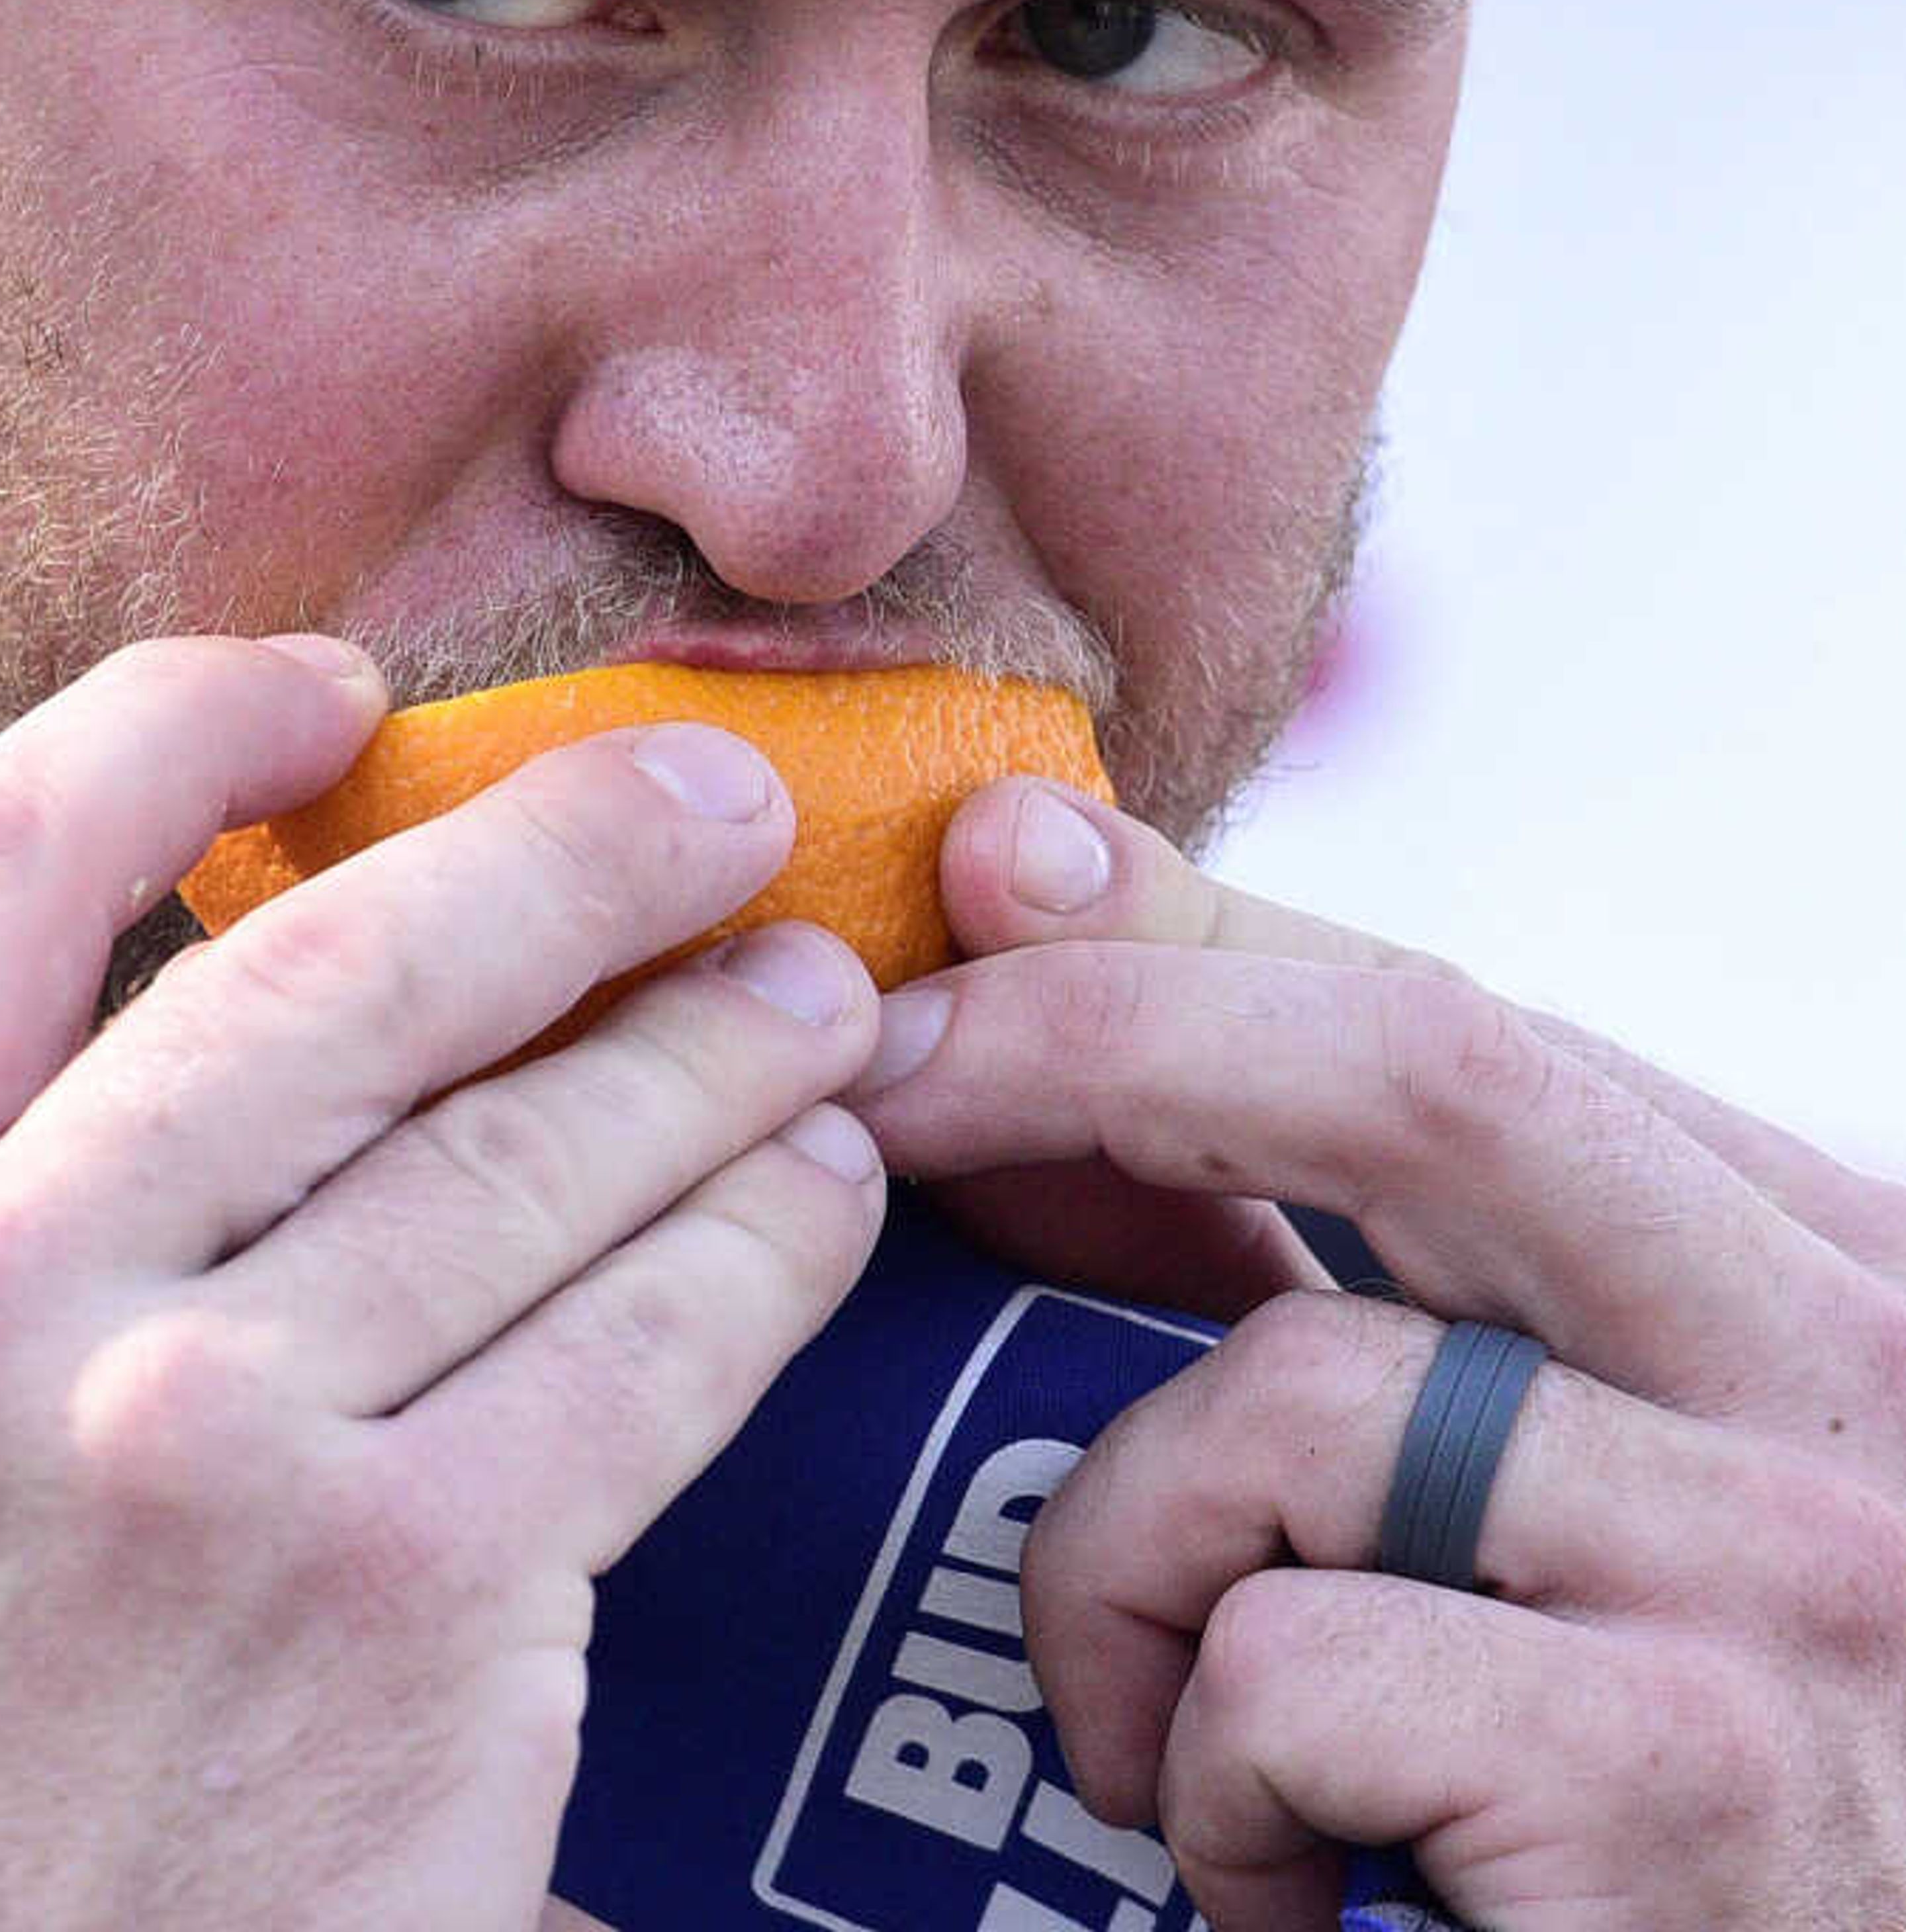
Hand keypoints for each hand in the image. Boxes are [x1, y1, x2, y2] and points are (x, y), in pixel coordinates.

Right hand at [0, 637, 883, 1931]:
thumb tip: (223, 983)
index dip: (180, 723)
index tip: (342, 689)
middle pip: (327, 972)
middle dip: (567, 850)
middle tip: (713, 798)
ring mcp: (189, 1449)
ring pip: (529, 1144)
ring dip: (713, 1044)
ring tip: (810, 993)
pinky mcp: (406, 1592)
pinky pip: (647, 1336)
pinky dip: (764, 1236)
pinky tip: (816, 1195)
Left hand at [847, 775, 1905, 1928]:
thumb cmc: (1646, 1809)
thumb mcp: (1550, 1493)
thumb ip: (1357, 1269)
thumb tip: (1071, 968)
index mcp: (1829, 1279)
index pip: (1468, 1026)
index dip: (1194, 940)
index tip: (988, 870)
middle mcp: (1847, 1383)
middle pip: (1424, 1074)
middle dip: (1102, 1033)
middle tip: (891, 1075)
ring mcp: (1787, 1577)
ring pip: (1303, 1393)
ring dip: (1130, 1552)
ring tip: (1151, 1732)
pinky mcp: (1684, 1789)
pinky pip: (1293, 1664)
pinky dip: (1203, 1771)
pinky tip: (1265, 1888)